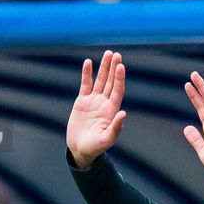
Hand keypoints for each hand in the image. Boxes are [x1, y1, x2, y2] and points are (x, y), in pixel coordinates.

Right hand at [67, 50, 126, 168]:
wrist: (80, 149)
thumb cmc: (95, 147)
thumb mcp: (106, 140)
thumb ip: (115, 128)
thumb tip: (123, 114)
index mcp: (111, 110)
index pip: (117, 90)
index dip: (119, 78)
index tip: (120, 66)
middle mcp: (104, 103)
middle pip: (110, 82)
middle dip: (113, 68)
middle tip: (116, 54)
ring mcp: (93, 101)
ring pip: (100, 80)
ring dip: (104, 68)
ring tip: (108, 54)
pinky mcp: (82, 102)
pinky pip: (85, 84)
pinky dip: (87, 74)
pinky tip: (88, 62)